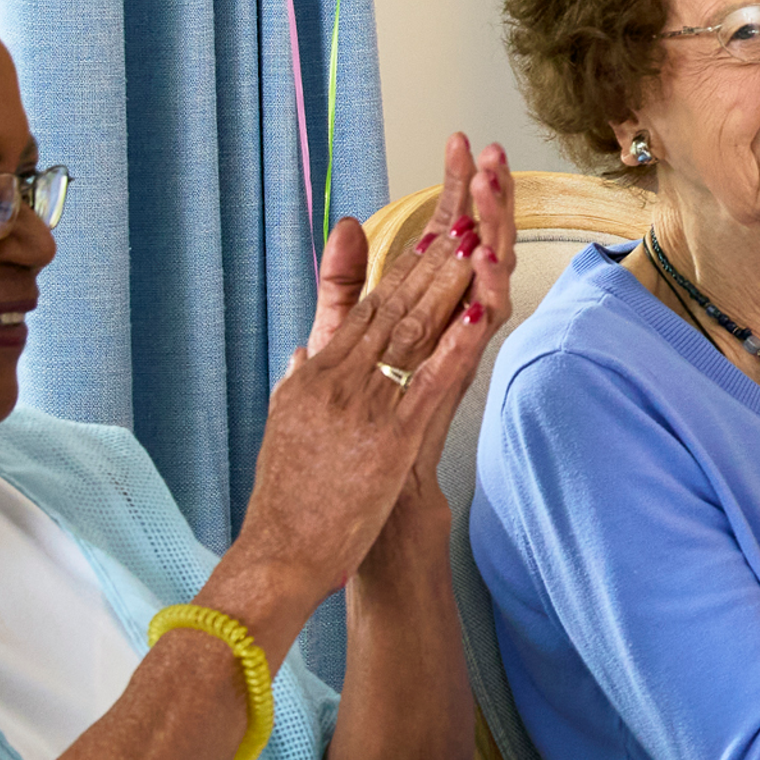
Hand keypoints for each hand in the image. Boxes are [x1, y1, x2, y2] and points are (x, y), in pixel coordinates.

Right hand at [234, 201, 493, 631]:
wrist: (281, 550)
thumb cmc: (291, 489)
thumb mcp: (288, 415)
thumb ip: (301, 376)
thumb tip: (304, 344)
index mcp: (316, 371)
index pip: (367, 305)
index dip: (405, 263)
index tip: (436, 224)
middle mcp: (336, 379)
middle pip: (391, 304)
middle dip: (431, 256)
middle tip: (467, 209)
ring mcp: (361, 406)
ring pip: (410, 331)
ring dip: (447, 284)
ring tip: (478, 240)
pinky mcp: (387, 439)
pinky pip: (427, 382)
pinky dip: (453, 345)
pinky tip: (477, 314)